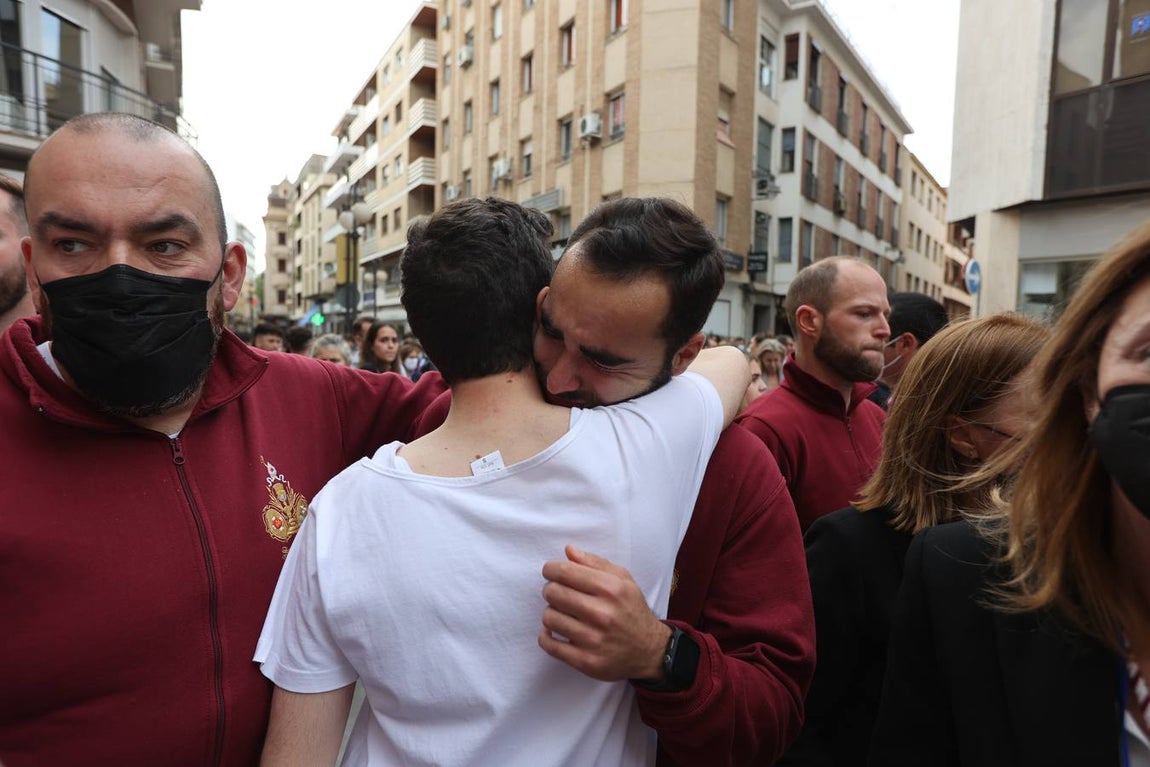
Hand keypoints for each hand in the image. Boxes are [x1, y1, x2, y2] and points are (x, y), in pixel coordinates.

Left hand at [538, 544, 671, 680]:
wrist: (648, 649)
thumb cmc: (631, 610)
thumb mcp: (623, 579)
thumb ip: (595, 563)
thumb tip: (568, 551)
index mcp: (611, 589)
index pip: (564, 572)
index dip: (551, 569)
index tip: (551, 572)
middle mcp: (602, 613)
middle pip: (553, 593)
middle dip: (551, 590)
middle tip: (558, 593)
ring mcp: (593, 639)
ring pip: (549, 617)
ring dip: (552, 613)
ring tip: (563, 613)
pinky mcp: (585, 661)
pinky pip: (549, 644)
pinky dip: (546, 636)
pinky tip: (554, 631)